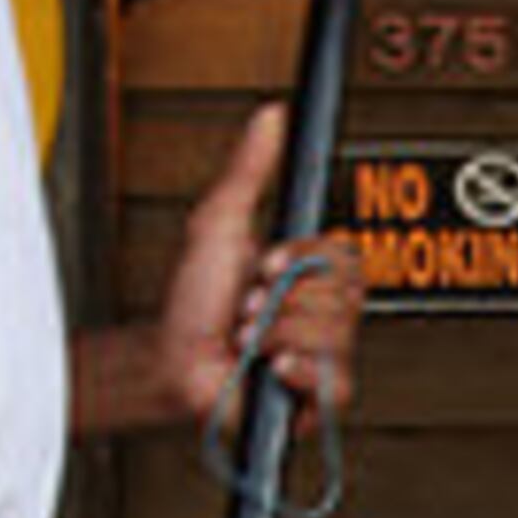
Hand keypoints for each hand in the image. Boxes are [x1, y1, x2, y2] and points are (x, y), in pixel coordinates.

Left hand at [157, 104, 363, 426]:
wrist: (170, 361)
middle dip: (283, 300)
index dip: (303, 260)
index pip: (346, 256)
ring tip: (249, 339)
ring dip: (278, 332)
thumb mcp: (219, 222)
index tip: (264, 264)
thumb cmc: (191, 303)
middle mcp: (325, 315)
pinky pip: (333, 383)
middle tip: (250, 306)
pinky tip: (270, 367)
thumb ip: (249, 168)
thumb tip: (269, 117)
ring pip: (334, 336)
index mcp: (313, 275)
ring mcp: (323, 357)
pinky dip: (295, 370)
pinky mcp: (315, 399)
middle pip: (343, 297)